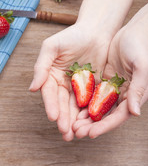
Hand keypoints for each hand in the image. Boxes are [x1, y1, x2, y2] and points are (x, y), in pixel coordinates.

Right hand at [29, 24, 110, 140]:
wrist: (96, 31)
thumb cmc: (72, 36)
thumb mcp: (52, 47)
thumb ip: (41, 66)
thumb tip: (32, 88)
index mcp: (52, 75)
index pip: (50, 93)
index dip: (51, 105)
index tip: (53, 117)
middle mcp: (64, 83)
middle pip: (62, 103)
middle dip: (63, 118)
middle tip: (65, 133)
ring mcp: (79, 86)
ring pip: (76, 106)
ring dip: (75, 120)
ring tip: (76, 134)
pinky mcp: (93, 86)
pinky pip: (91, 101)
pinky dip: (90, 112)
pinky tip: (90, 122)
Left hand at [73, 0, 147, 138]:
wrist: (134, 32)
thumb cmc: (141, 48)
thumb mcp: (143, 67)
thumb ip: (139, 89)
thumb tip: (135, 113)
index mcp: (136, 95)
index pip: (119, 116)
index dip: (105, 126)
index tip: (90, 133)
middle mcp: (125, 95)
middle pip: (107, 115)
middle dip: (92, 125)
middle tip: (76, 131)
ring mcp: (114, 88)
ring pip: (98, 106)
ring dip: (86, 116)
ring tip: (72, 124)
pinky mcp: (105, 80)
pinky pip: (93, 93)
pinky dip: (84, 101)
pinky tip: (73, 107)